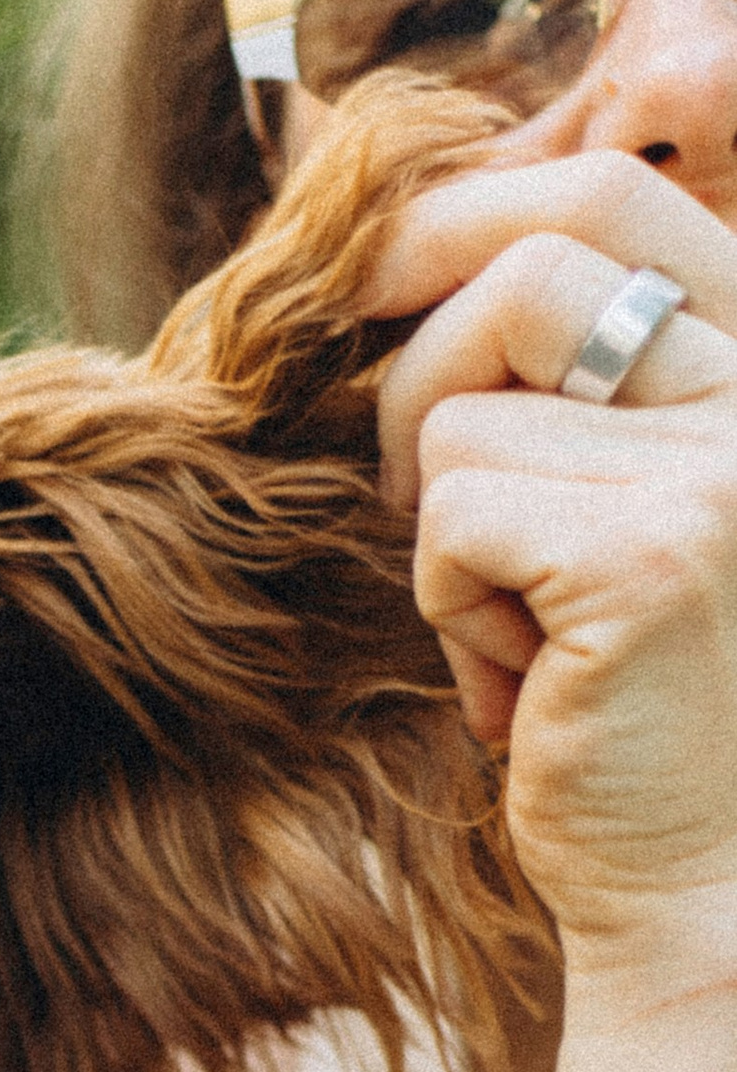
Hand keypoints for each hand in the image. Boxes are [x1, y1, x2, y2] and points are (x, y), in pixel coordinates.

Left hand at [366, 153, 736, 1004]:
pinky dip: (450, 608)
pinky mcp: (655, 556)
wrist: (698, 880)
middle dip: (418, 361)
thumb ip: (555, 383)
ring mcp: (725, 464)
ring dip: (443, 532)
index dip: (462, 210)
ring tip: (514, 629)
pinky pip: (454, 515)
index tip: (371, 281)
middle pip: (532, 259)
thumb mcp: (600, 501)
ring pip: (465, 417)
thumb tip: (393, 253)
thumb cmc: (621, 699)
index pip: (612, 191)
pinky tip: (519, 684)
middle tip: (403, 484)